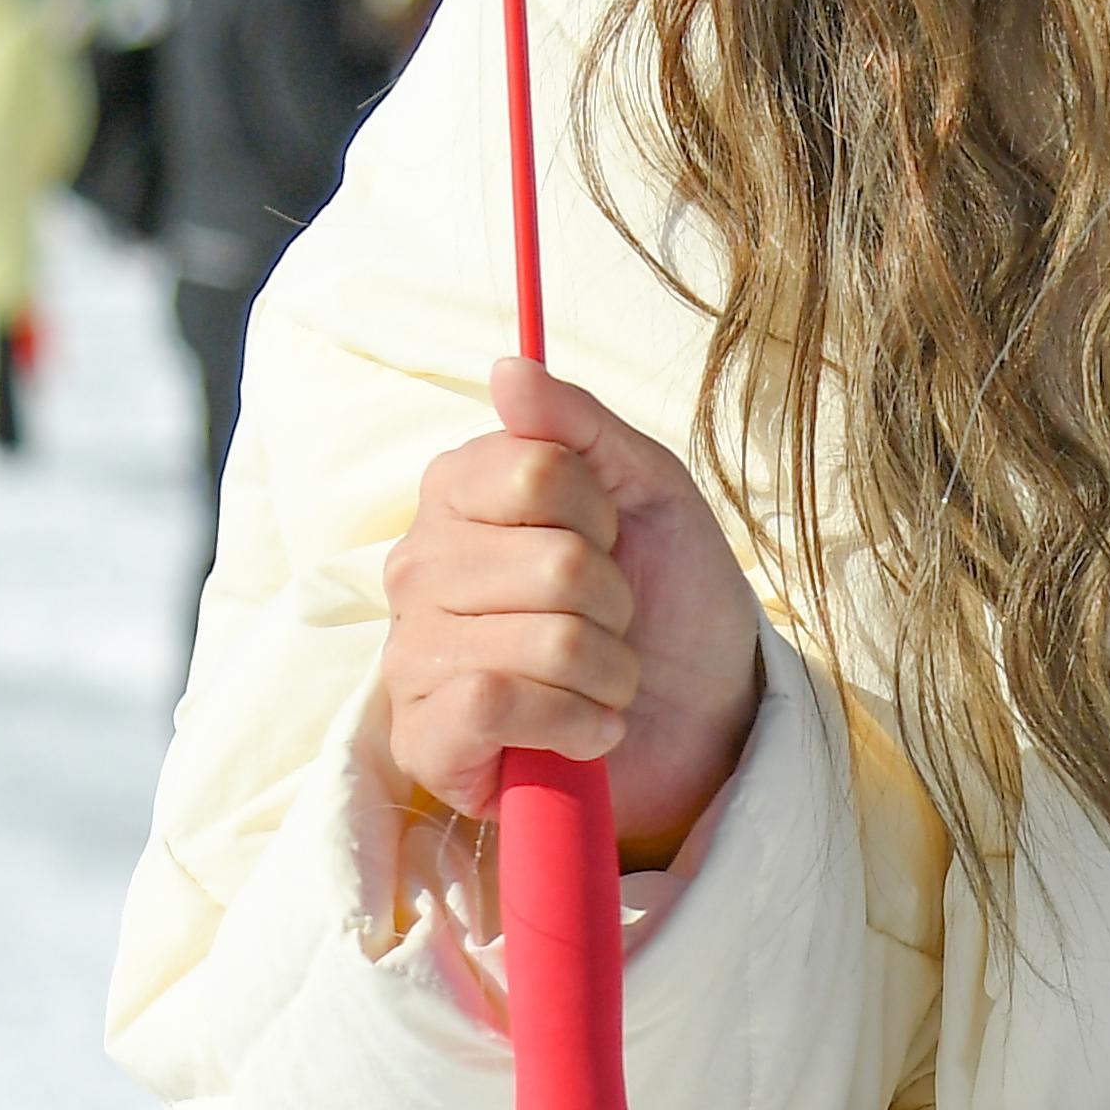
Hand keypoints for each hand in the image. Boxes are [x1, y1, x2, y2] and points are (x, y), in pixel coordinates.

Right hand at [381, 357, 766, 868]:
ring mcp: (412, 657)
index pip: (535, 468)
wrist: (697, 715)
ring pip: (540, 639)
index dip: (598, 509)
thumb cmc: (666, 593)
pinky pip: (494, 703)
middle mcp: (418, 569)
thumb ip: (578, 424)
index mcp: (458, 493)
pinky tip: (585, 728)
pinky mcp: (424, 741)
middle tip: (611, 619)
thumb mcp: (647, 487)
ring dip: (608, 669)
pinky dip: (572, 721)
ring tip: (604, 677)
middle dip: (613, 599)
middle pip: (551, 562)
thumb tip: (510, 369)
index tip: (609, 536)